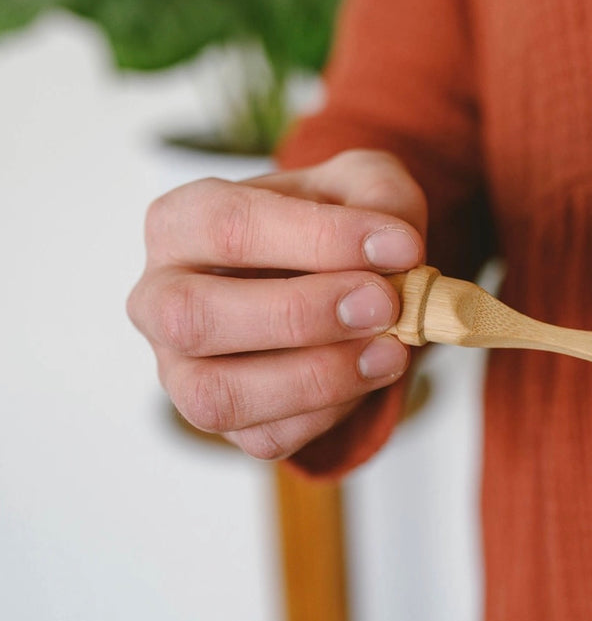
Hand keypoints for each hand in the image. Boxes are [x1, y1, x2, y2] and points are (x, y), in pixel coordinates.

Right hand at [128, 149, 425, 459]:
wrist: (340, 277)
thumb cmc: (331, 226)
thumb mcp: (362, 185)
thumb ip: (381, 198)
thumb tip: (397, 246)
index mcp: (181, 223)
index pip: (225, 226)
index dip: (318, 238)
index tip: (400, 246)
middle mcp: (161, 299)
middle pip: (196, 317)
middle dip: (301, 314)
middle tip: (385, 304)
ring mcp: (180, 368)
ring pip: (218, 394)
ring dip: (316, 377)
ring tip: (392, 350)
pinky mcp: (220, 420)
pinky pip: (264, 435)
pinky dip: (328, 412)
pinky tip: (369, 375)